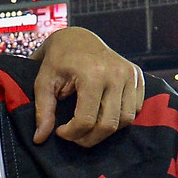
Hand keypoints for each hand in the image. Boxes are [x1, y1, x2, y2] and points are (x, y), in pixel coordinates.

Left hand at [32, 27, 145, 146]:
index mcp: (92, 74)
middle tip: (74, 135)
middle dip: (89, 138)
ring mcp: (131, 74)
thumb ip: (43, 111)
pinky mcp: (138, 76)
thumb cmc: (58, 60)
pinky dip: (119, 119)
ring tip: (87, 126)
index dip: (71, 134)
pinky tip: (101, 114)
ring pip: (125, 120)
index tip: (60, 131)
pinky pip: (134, 110)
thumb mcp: (44, 83)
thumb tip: (40, 139)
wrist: (78, 38)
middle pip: (108, 124)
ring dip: (105, 131)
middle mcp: (116, 74)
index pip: (86, 120)